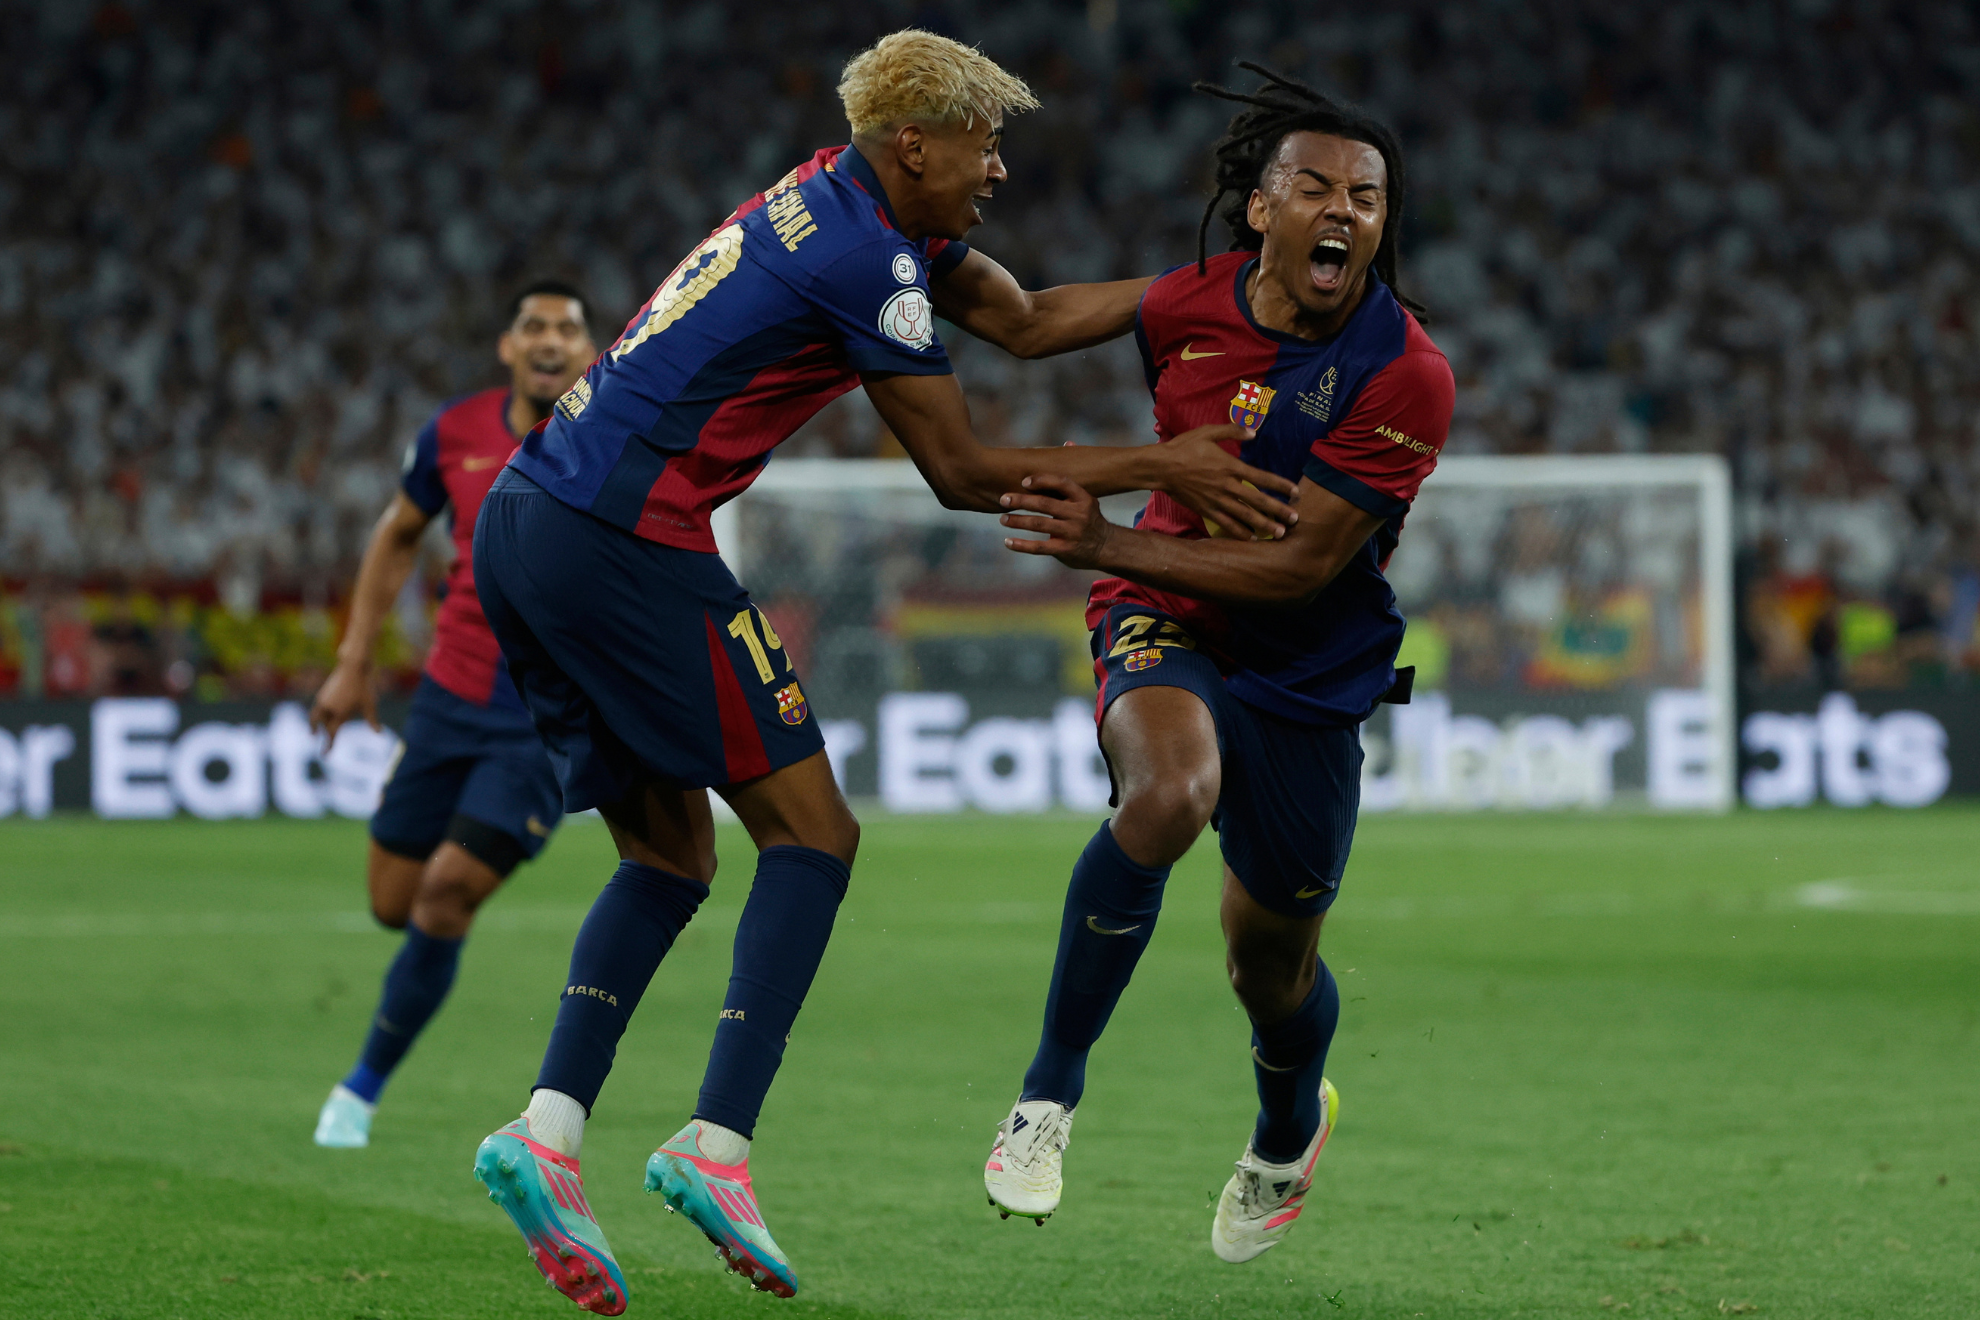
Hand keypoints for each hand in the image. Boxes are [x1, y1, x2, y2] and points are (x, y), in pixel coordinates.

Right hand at [308, 659, 378, 751]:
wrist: (354, 665)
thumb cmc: (365, 686)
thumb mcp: (370, 704)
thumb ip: (372, 720)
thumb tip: (380, 734)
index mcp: (340, 713)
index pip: (332, 734)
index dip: (329, 745)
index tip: (325, 755)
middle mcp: (328, 708)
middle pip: (322, 726)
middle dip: (321, 734)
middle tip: (320, 741)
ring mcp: (324, 699)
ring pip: (316, 716)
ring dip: (315, 725)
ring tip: (313, 732)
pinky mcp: (323, 692)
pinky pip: (317, 708)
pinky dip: (317, 715)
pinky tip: (320, 716)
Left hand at [999, 474, 1115, 569]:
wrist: (1107, 547)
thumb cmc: (1090, 518)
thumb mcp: (1087, 497)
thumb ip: (1071, 475)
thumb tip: (1068, 443)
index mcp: (1083, 498)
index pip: (1062, 483)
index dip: (1042, 480)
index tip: (1023, 481)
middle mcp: (1078, 514)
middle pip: (1046, 503)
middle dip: (1022, 500)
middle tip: (1003, 498)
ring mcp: (1072, 533)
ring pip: (1040, 524)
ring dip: (1018, 521)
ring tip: (1003, 519)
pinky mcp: (1065, 550)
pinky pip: (1039, 547)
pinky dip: (1022, 545)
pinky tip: (1007, 542)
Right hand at [1153, 423, 1298, 539]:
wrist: (1161, 468)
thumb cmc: (1184, 447)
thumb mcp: (1208, 432)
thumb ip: (1232, 431)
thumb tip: (1254, 432)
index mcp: (1230, 466)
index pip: (1262, 478)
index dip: (1280, 485)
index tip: (1295, 492)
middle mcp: (1227, 486)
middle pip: (1258, 501)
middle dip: (1278, 511)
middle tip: (1295, 519)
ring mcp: (1217, 500)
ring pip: (1245, 516)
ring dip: (1264, 525)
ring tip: (1280, 534)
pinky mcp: (1206, 510)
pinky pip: (1226, 524)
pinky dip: (1239, 533)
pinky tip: (1252, 539)